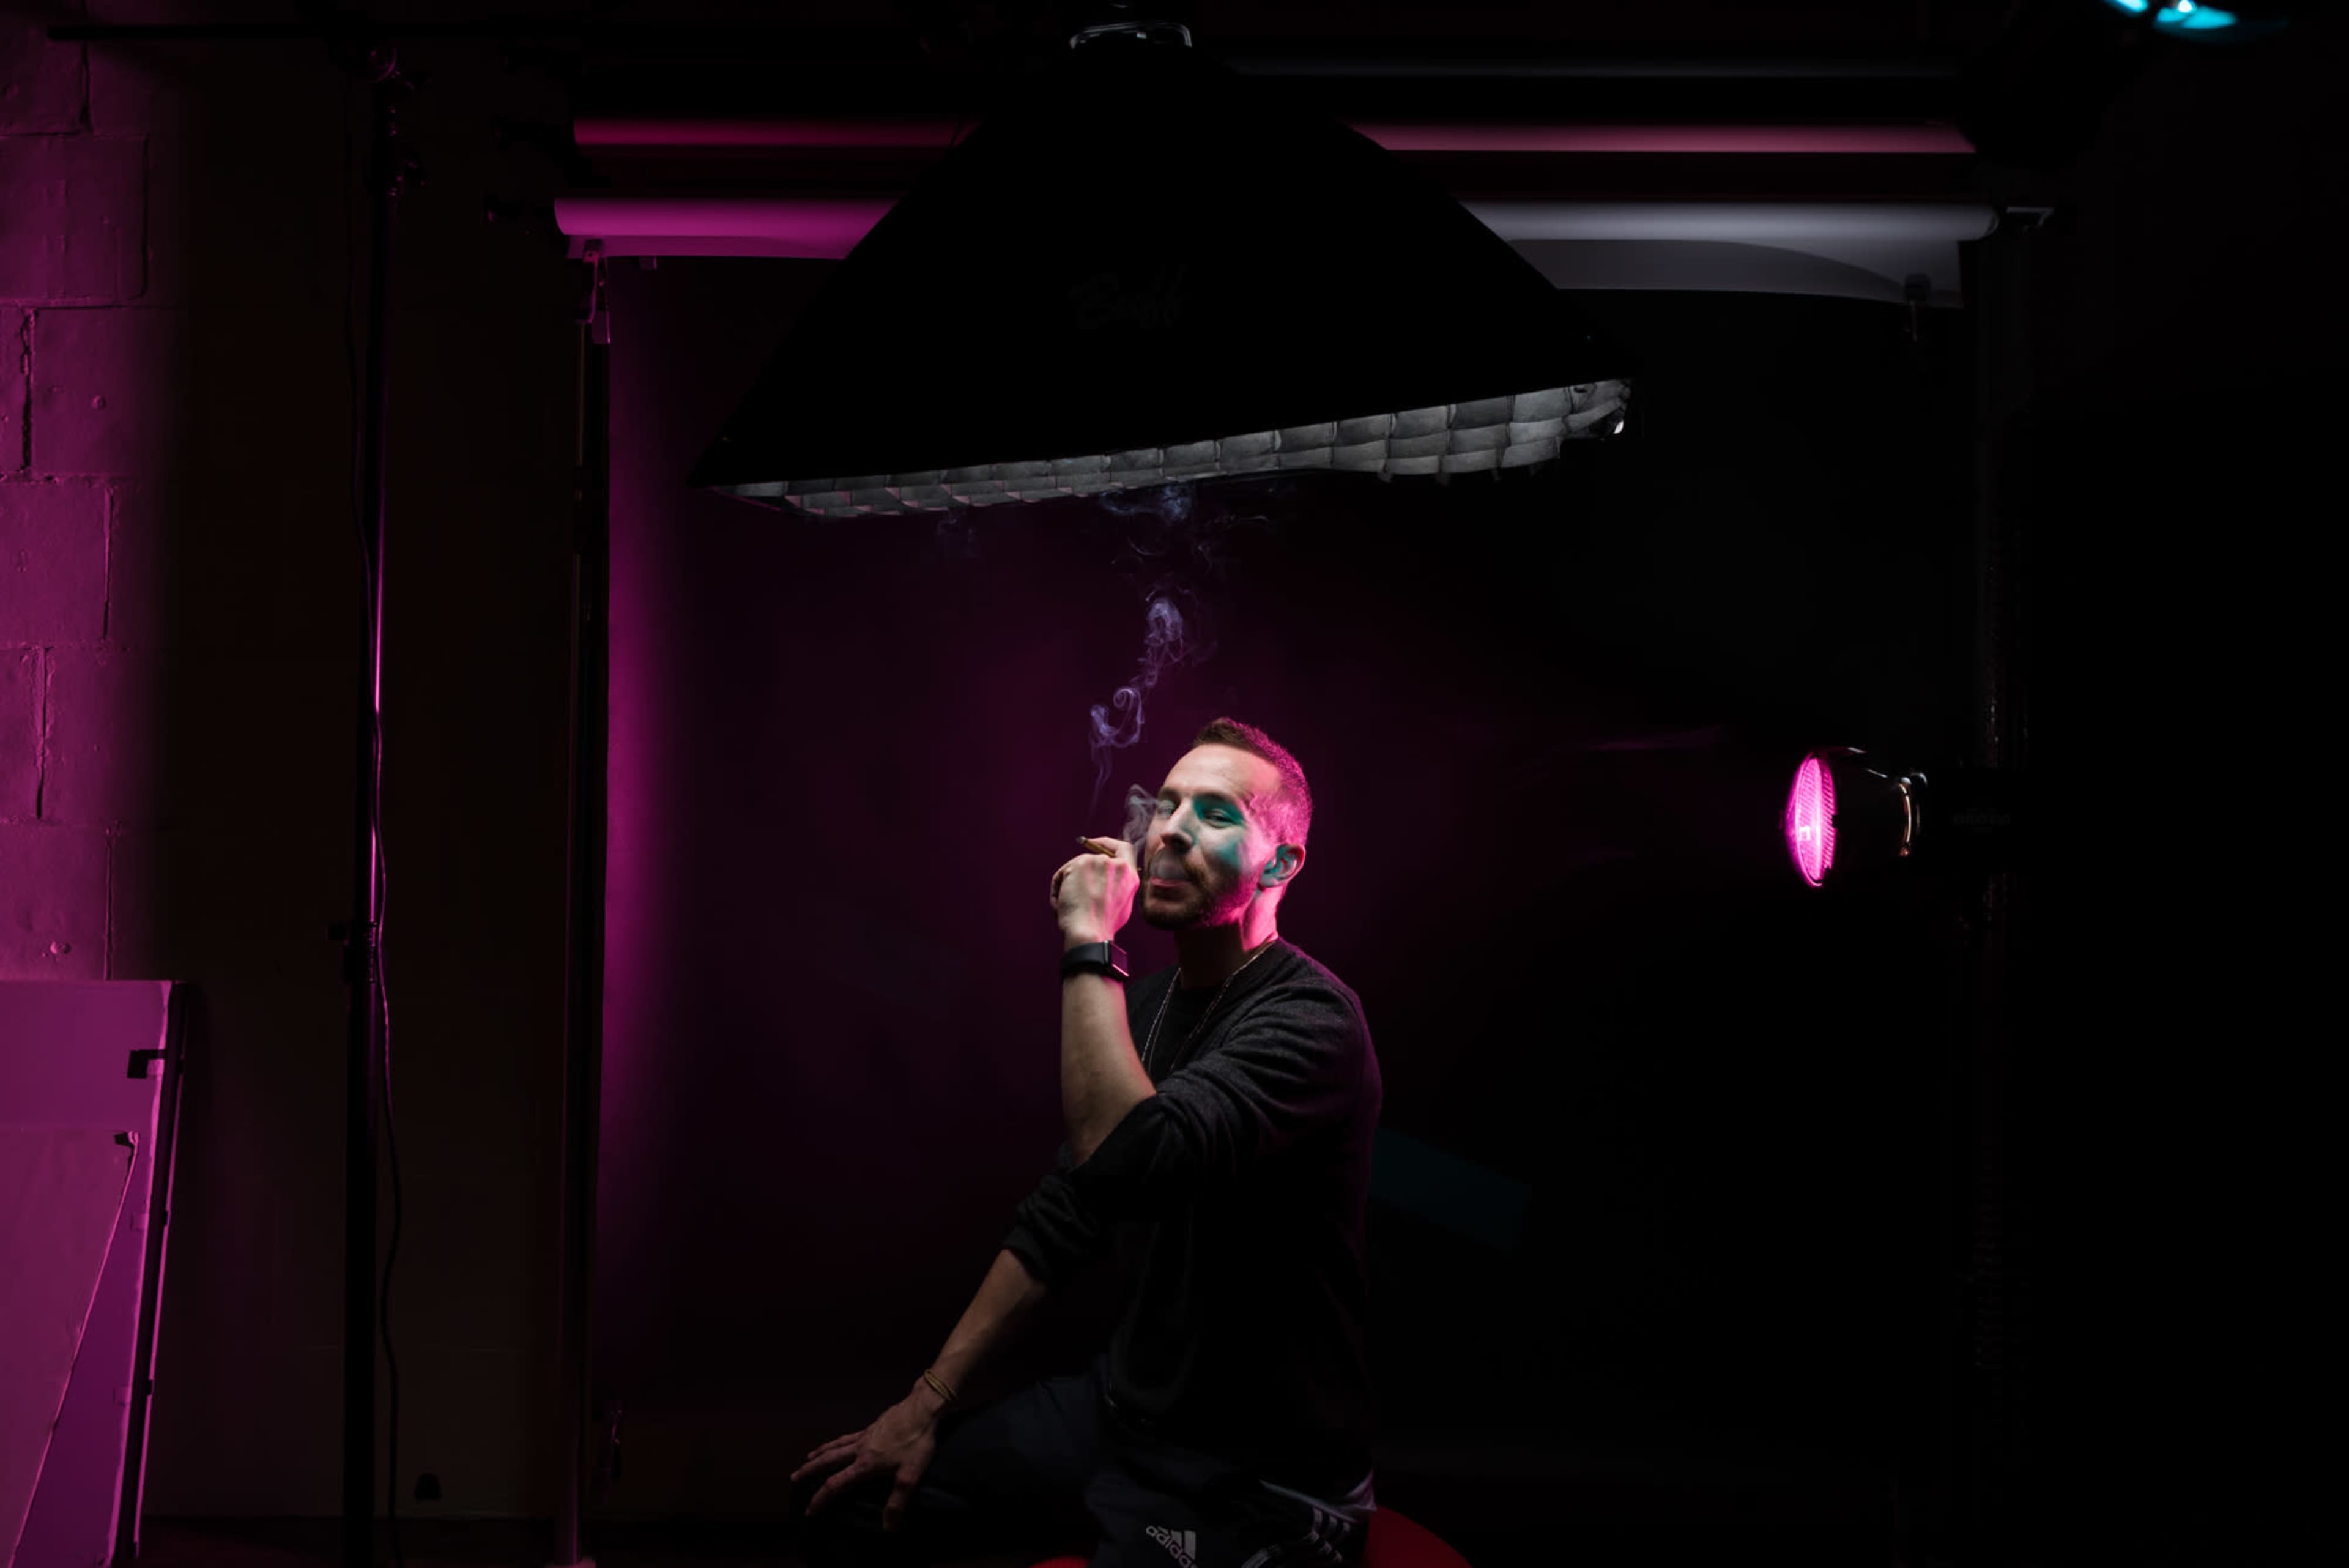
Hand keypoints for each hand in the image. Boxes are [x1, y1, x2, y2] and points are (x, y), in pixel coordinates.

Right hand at [790, 1390, 942, 1532]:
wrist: (922, 1409)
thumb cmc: (917, 1442)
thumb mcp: (910, 1475)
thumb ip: (897, 1501)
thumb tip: (888, 1527)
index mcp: (866, 1464)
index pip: (836, 1484)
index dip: (821, 1499)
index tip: (809, 1511)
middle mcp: (860, 1449)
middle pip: (828, 1460)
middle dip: (810, 1471)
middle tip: (794, 1477)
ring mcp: (865, 1435)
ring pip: (836, 1445)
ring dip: (820, 1453)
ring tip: (808, 1457)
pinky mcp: (873, 1426)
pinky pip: (848, 1435)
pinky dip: (838, 1440)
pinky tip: (840, 1441)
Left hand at [1051, 834, 1137, 945]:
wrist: (1089, 932)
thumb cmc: (1101, 926)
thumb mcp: (1119, 904)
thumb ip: (1115, 886)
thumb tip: (1103, 880)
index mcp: (1130, 876)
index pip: (1124, 848)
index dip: (1108, 844)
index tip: (1094, 843)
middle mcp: (1117, 865)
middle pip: (1093, 859)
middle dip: (1080, 874)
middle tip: (1070, 892)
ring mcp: (1099, 862)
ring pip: (1075, 868)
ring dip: (1068, 886)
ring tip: (1068, 907)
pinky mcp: (1081, 864)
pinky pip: (1063, 874)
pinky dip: (1058, 889)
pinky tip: (1062, 904)